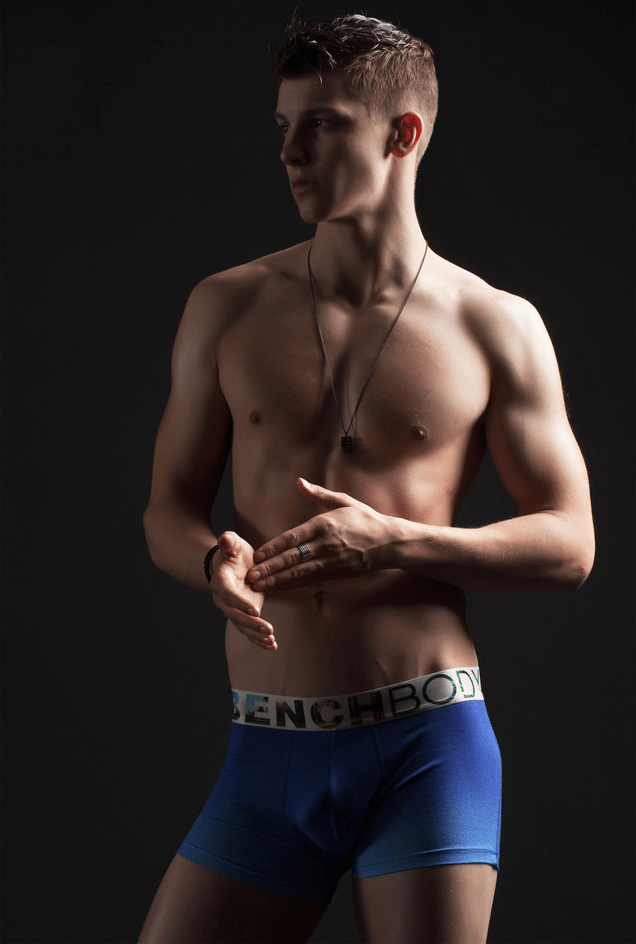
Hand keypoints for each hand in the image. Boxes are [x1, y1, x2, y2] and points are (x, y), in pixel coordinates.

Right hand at [211, 531, 276, 650]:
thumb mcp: (232, 543)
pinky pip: (248, 630)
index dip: (240, 602)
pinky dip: (259, 639)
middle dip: (251, 623)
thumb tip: (223, 539)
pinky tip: (272, 645)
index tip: (256, 609)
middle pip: (234, 615)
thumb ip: (228, 541)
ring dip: (256, 635)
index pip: (228, 594)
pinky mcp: (242, 614)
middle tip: (269, 629)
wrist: (231, 564)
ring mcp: (232, 608)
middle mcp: (223, 599)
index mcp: (221, 581)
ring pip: (242, 626)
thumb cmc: (233, 552)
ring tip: (272, 641)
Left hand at [246, 478, 392, 591]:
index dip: (273, 547)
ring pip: (299, 572)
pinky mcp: (336, 573)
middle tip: (250, 575)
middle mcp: (325, 544)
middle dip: (269, 567)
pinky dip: (292, 585)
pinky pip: (310, 580)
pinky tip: (278, 588)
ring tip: (258, 585)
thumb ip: (318, 494)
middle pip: (292, 558)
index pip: (292, 538)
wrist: (389, 542)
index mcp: (324, 524)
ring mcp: (331, 561)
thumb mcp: (343, 501)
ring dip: (277, 580)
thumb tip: (299, 482)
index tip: (257, 554)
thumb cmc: (365, 519)